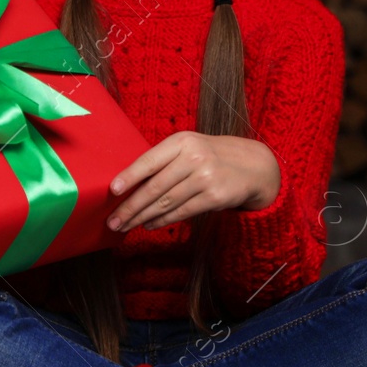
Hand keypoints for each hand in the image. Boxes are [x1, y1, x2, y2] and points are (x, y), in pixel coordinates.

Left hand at [106, 131, 279, 231]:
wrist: (253, 165)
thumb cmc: (211, 156)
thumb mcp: (189, 147)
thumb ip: (163, 160)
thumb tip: (128, 185)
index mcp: (182, 141)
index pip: (149, 160)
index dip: (130, 176)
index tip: (113, 191)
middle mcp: (193, 157)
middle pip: (154, 187)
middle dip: (131, 207)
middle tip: (113, 221)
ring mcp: (205, 177)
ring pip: (166, 203)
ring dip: (142, 217)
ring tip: (126, 225)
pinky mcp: (215, 197)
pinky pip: (181, 212)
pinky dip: (162, 221)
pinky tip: (149, 224)